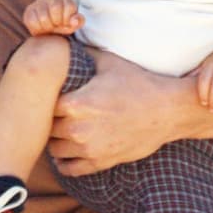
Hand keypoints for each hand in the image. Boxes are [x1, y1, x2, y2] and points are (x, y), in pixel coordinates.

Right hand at [23, 0, 82, 36]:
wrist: (47, 27)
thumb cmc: (62, 24)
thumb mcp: (73, 23)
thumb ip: (78, 21)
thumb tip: (74, 21)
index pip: (69, 6)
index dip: (67, 19)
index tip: (65, 23)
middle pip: (55, 9)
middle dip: (57, 22)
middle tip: (56, 25)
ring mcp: (39, 3)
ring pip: (44, 17)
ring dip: (48, 27)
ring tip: (49, 27)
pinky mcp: (29, 11)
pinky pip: (33, 21)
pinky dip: (38, 29)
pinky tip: (41, 28)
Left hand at [49, 50, 184, 175]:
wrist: (167, 111)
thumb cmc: (139, 84)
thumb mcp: (110, 63)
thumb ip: (83, 55)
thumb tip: (65, 44)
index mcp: (77, 103)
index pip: (44, 105)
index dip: (46, 101)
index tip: (53, 98)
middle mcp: (78, 128)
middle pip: (47, 128)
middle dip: (50, 121)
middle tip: (56, 116)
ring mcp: (89, 148)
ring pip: (54, 150)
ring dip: (56, 141)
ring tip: (62, 133)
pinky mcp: (100, 162)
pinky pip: (69, 169)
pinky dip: (65, 162)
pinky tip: (68, 152)